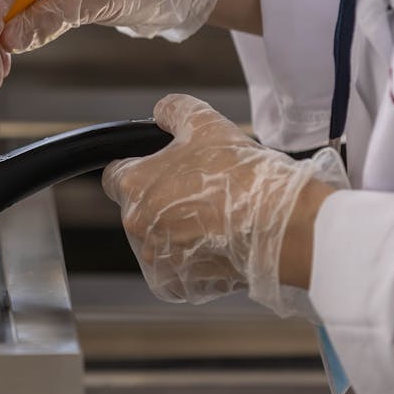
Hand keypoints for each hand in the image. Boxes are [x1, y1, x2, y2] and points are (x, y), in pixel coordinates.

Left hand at [101, 94, 346, 317]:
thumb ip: (173, 110)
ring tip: (215, 217)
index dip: (139, 166)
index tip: (162, 167)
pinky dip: (191, 258)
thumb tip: (162, 112)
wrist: (277, 225)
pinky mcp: (175, 283)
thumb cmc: (241, 175)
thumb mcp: (206, 122)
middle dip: (162, 199)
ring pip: (157, 238)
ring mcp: (154, 257)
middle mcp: (135, 224)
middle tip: (201, 191)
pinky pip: (175, 267)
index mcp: (133, 184)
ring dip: (176, 229)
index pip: (115, 173)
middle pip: (139, 207)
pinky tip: (217, 242)